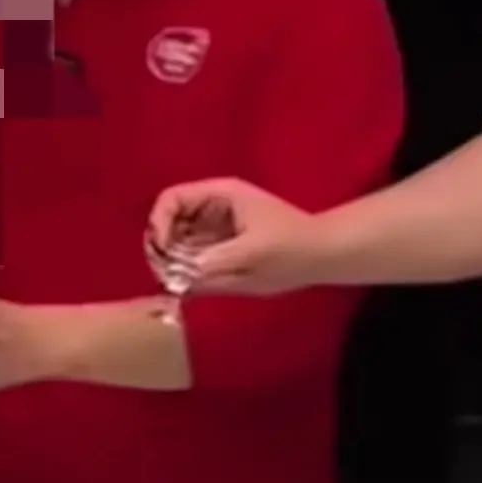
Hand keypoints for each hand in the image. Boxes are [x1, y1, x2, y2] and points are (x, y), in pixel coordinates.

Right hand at [148, 179, 323, 294]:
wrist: (322, 255)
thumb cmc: (291, 249)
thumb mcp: (252, 257)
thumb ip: (213, 266)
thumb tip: (176, 277)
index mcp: (220, 195)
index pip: (172, 199)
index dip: (159, 223)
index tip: (161, 253)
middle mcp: (213, 207)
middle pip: (170, 220)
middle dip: (163, 247)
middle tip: (167, 276)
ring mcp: (216, 227)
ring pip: (178, 240)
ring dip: (173, 261)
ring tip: (177, 284)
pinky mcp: (221, 247)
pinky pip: (193, 255)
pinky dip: (186, 270)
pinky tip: (191, 287)